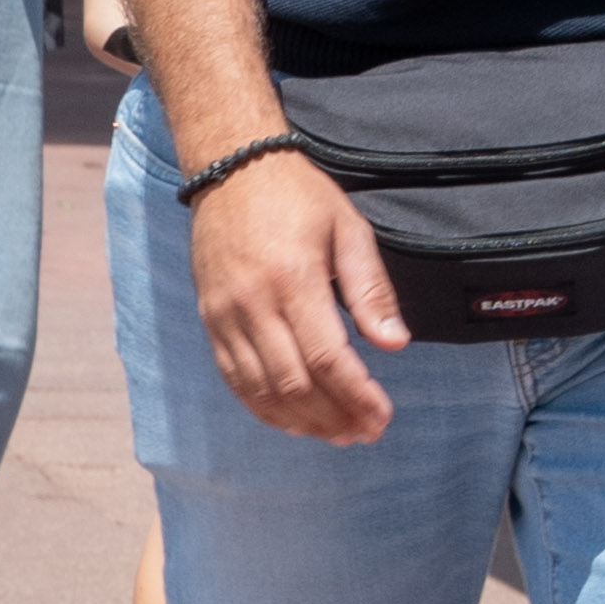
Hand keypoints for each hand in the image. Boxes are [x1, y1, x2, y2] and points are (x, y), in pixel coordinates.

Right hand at [187, 144, 403, 441]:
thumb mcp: (348, 230)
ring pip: (261, 389)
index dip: (357, 395)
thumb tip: (394, 344)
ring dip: (300, 421)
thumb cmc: (297, 196)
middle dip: (333, 416)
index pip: (327, 358)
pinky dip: (263, 407)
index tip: (382, 416)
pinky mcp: (210, 320)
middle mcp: (253, 303)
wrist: (232, 169)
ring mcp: (225, 315)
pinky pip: (234, 378)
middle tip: (364, 432)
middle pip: (294, 383)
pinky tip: (291, 420)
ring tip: (334, 434)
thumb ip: (371, 290)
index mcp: (293, 279)